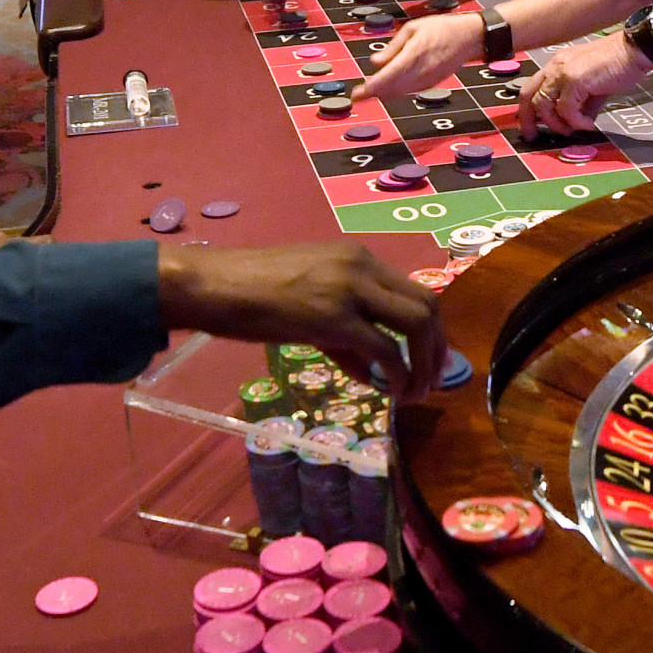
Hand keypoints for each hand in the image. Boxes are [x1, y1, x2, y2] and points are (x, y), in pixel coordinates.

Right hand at [158, 242, 443, 404]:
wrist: (214, 285)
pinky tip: (391, 393)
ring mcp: (350, 289)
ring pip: (416, 323)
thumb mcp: (308, 304)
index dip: (431, 331)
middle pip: (427, 305)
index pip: (416, 291)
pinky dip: (397, 375)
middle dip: (437, 349)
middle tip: (431, 382)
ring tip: (415, 393)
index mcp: (358, 258)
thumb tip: (374, 369)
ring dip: (424, 364)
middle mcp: (362, 266)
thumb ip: (345, 333)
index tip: (428, 362)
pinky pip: (384, 349)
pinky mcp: (334, 317)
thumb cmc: (252, 294)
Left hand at [355, 12, 485, 100]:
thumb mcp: (412, 28)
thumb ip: (392, 48)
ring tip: (367, 93)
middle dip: (373, 93)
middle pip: (392, 88)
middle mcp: (421, 70)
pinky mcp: (431, 84)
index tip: (358, 93)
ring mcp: (428, 80)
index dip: (372, 87)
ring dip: (383, 94)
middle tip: (357, 96)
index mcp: (415, 53)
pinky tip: (386, 90)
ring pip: (400, 92)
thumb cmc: (440, 28)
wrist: (468, 38)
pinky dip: (396, 92)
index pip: (389, 76)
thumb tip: (375, 62)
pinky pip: (409, 91)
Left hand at [515, 33, 645, 135]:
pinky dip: (576, 122)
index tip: (532, 125)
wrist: (635, 50)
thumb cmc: (620, 64)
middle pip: (528, 95)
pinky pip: (566, 109)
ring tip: (572, 130)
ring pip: (543, 104)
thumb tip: (580, 122)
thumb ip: (584, 103)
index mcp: (559, 64)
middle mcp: (556, 65)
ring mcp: (563, 71)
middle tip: (533, 136)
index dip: (528, 108)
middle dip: (528, 119)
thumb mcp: (596, 87)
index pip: (533, 86)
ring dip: (555, 123)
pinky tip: (589, 124)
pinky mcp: (574, 79)